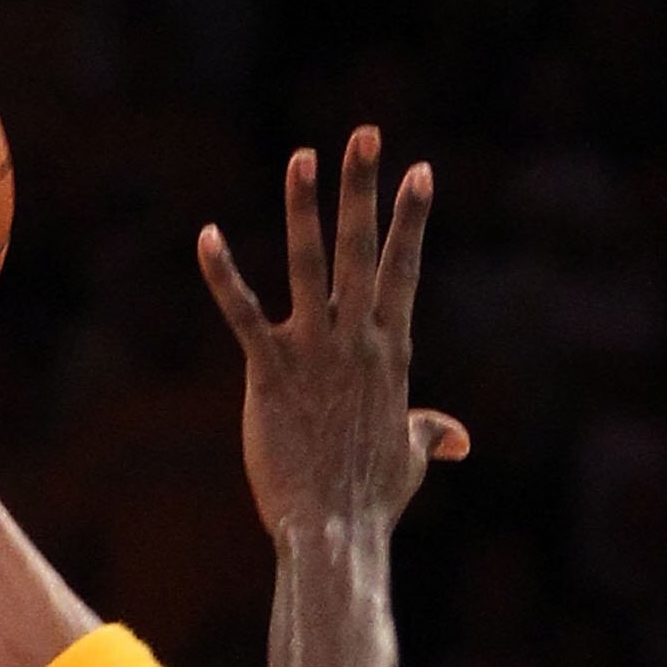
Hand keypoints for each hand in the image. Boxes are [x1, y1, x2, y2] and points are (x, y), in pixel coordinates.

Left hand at [198, 127, 467, 542]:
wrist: (334, 534)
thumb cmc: (371, 502)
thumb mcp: (411, 460)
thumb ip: (431, 433)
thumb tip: (460, 438)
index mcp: (391, 354)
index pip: (404, 271)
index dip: (410, 220)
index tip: (420, 170)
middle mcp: (356, 342)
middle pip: (363, 250)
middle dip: (364, 188)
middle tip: (365, 133)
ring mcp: (314, 354)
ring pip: (309, 266)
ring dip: (304, 208)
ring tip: (301, 157)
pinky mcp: (269, 374)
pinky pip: (243, 314)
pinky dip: (224, 275)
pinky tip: (206, 237)